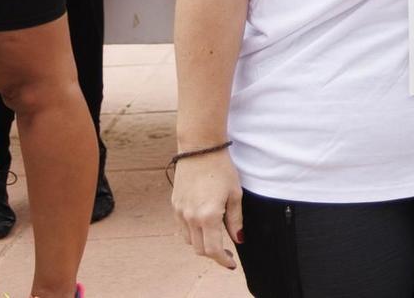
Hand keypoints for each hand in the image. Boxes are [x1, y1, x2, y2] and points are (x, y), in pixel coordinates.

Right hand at [172, 151, 243, 269]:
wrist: (200, 149)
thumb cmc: (222, 169)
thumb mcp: (235, 194)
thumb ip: (236, 220)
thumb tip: (238, 239)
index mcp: (208, 216)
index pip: (213, 250)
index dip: (223, 260)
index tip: (231, 264)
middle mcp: (191, 218)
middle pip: (200, 249)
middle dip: (214, 254)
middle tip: (227, 252)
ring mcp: (180, 212)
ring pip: (189, 241)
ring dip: (202, 244)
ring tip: (216, 237)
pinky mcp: (175, 205)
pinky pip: (182, 228)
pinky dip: (192, 233)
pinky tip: (203, 225)